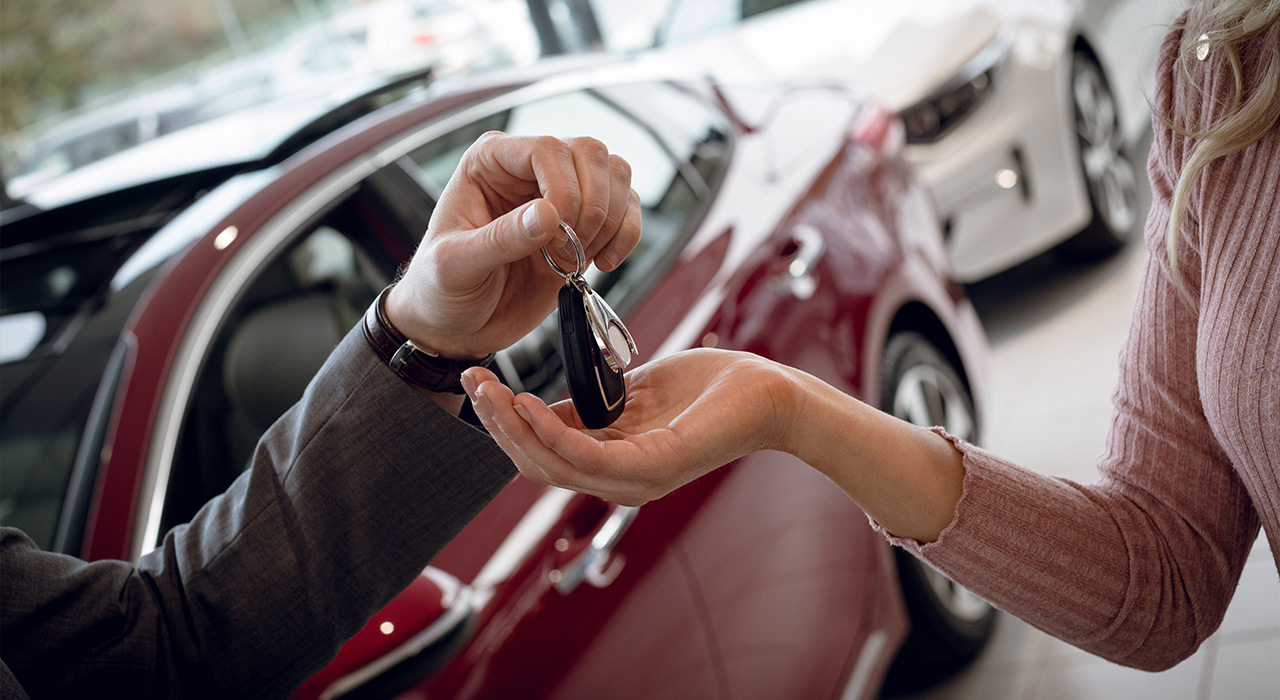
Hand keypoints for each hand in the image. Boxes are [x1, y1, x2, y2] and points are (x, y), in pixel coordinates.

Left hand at [387, 132, 639, 358]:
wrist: (456, 326)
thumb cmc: (441, 289)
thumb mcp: (456, 266)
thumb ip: (500, 239)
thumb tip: (548, 214)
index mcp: (489, 163)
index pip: (546, 148)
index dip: (563, 188)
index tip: (555, 233)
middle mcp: (528, 170)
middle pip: (589, 154)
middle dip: (592, 206)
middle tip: (569, 249)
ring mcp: (561, 195)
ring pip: (615, 175)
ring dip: (612, 220)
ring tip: (581, 256)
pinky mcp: (584, 225)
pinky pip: (627, 209)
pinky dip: (627, 235)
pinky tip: (604, 262)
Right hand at [460, 349, 800, 505]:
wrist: (766, 392)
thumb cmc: (711, 388)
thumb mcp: (634, 392)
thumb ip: (591, 405)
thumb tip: (543, 405)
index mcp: (614, 464)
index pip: (543, 454)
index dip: (505, 422)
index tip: (478, 383)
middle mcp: (620, 481)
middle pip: (537, 465)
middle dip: (497, 425)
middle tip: (471, 383)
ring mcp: (636, 480)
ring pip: (552, 465)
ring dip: (513, 428)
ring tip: (488, 390)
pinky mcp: (653, 466)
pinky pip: (586, 455)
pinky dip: (550, 432)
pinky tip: (528, 404)